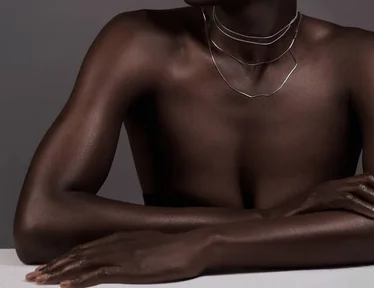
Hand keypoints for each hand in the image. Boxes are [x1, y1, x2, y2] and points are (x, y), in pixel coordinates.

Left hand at [24, 228, 211, 286]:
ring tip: (39, 281)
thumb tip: (128, 258)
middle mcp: (117, 243)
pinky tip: (64, 286)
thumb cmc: (178, 248)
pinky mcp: (128, 268)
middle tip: (33, 276)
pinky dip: (77, 280)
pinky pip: (96, 275)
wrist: (194, 245)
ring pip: (81, 264)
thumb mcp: (152, 246)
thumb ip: (135, 250)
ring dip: (58, 274)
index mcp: (121, 238)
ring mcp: (121, 255)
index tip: (48, 267)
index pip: (86, 249)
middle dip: (53, 266)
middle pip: (78, 255)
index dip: (64, 259)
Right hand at [261, 173, 373, 220]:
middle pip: (371, 182)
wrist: (282, 215)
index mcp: (340, 182)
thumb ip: (345, 202)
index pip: (369, 179)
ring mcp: (330, 189)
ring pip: (363, 191)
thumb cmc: (306, 213)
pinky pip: (349, 202)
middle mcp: (337, 182)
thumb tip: (365, 208)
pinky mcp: (324, 199)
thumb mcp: (329, 204)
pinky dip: (366, 209)